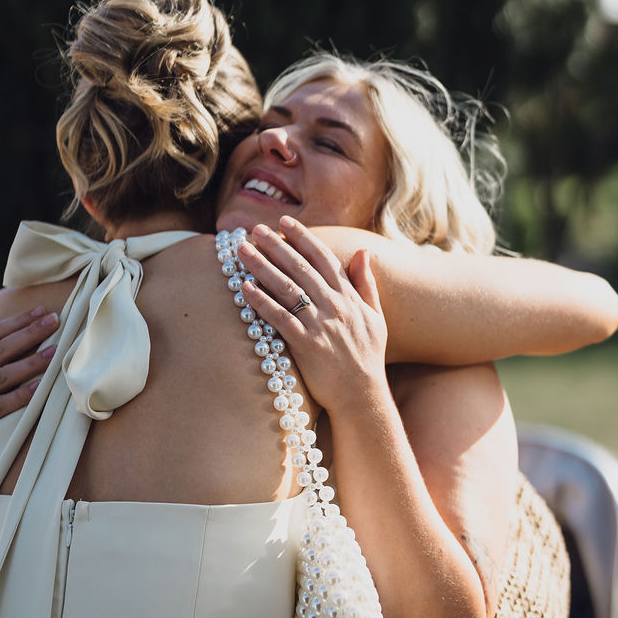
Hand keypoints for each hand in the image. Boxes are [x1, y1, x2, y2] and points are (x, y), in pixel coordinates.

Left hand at [236, 217, 388, 415]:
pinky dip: (261, 301)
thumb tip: (364, 251)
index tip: (285, 222)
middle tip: (255, 230)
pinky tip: (244, 287)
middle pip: (301, 268)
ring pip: (287, 288)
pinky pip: (279, 318)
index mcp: (349, 297)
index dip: (304, 237)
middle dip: (276, 245)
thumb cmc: (367, 357)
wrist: (362, 396)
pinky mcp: (306, 346)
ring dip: (262, 266)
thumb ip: (366, 283)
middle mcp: (335, 307)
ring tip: (242, 251)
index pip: (324, 258)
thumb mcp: (375, 316)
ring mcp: (320, 325)